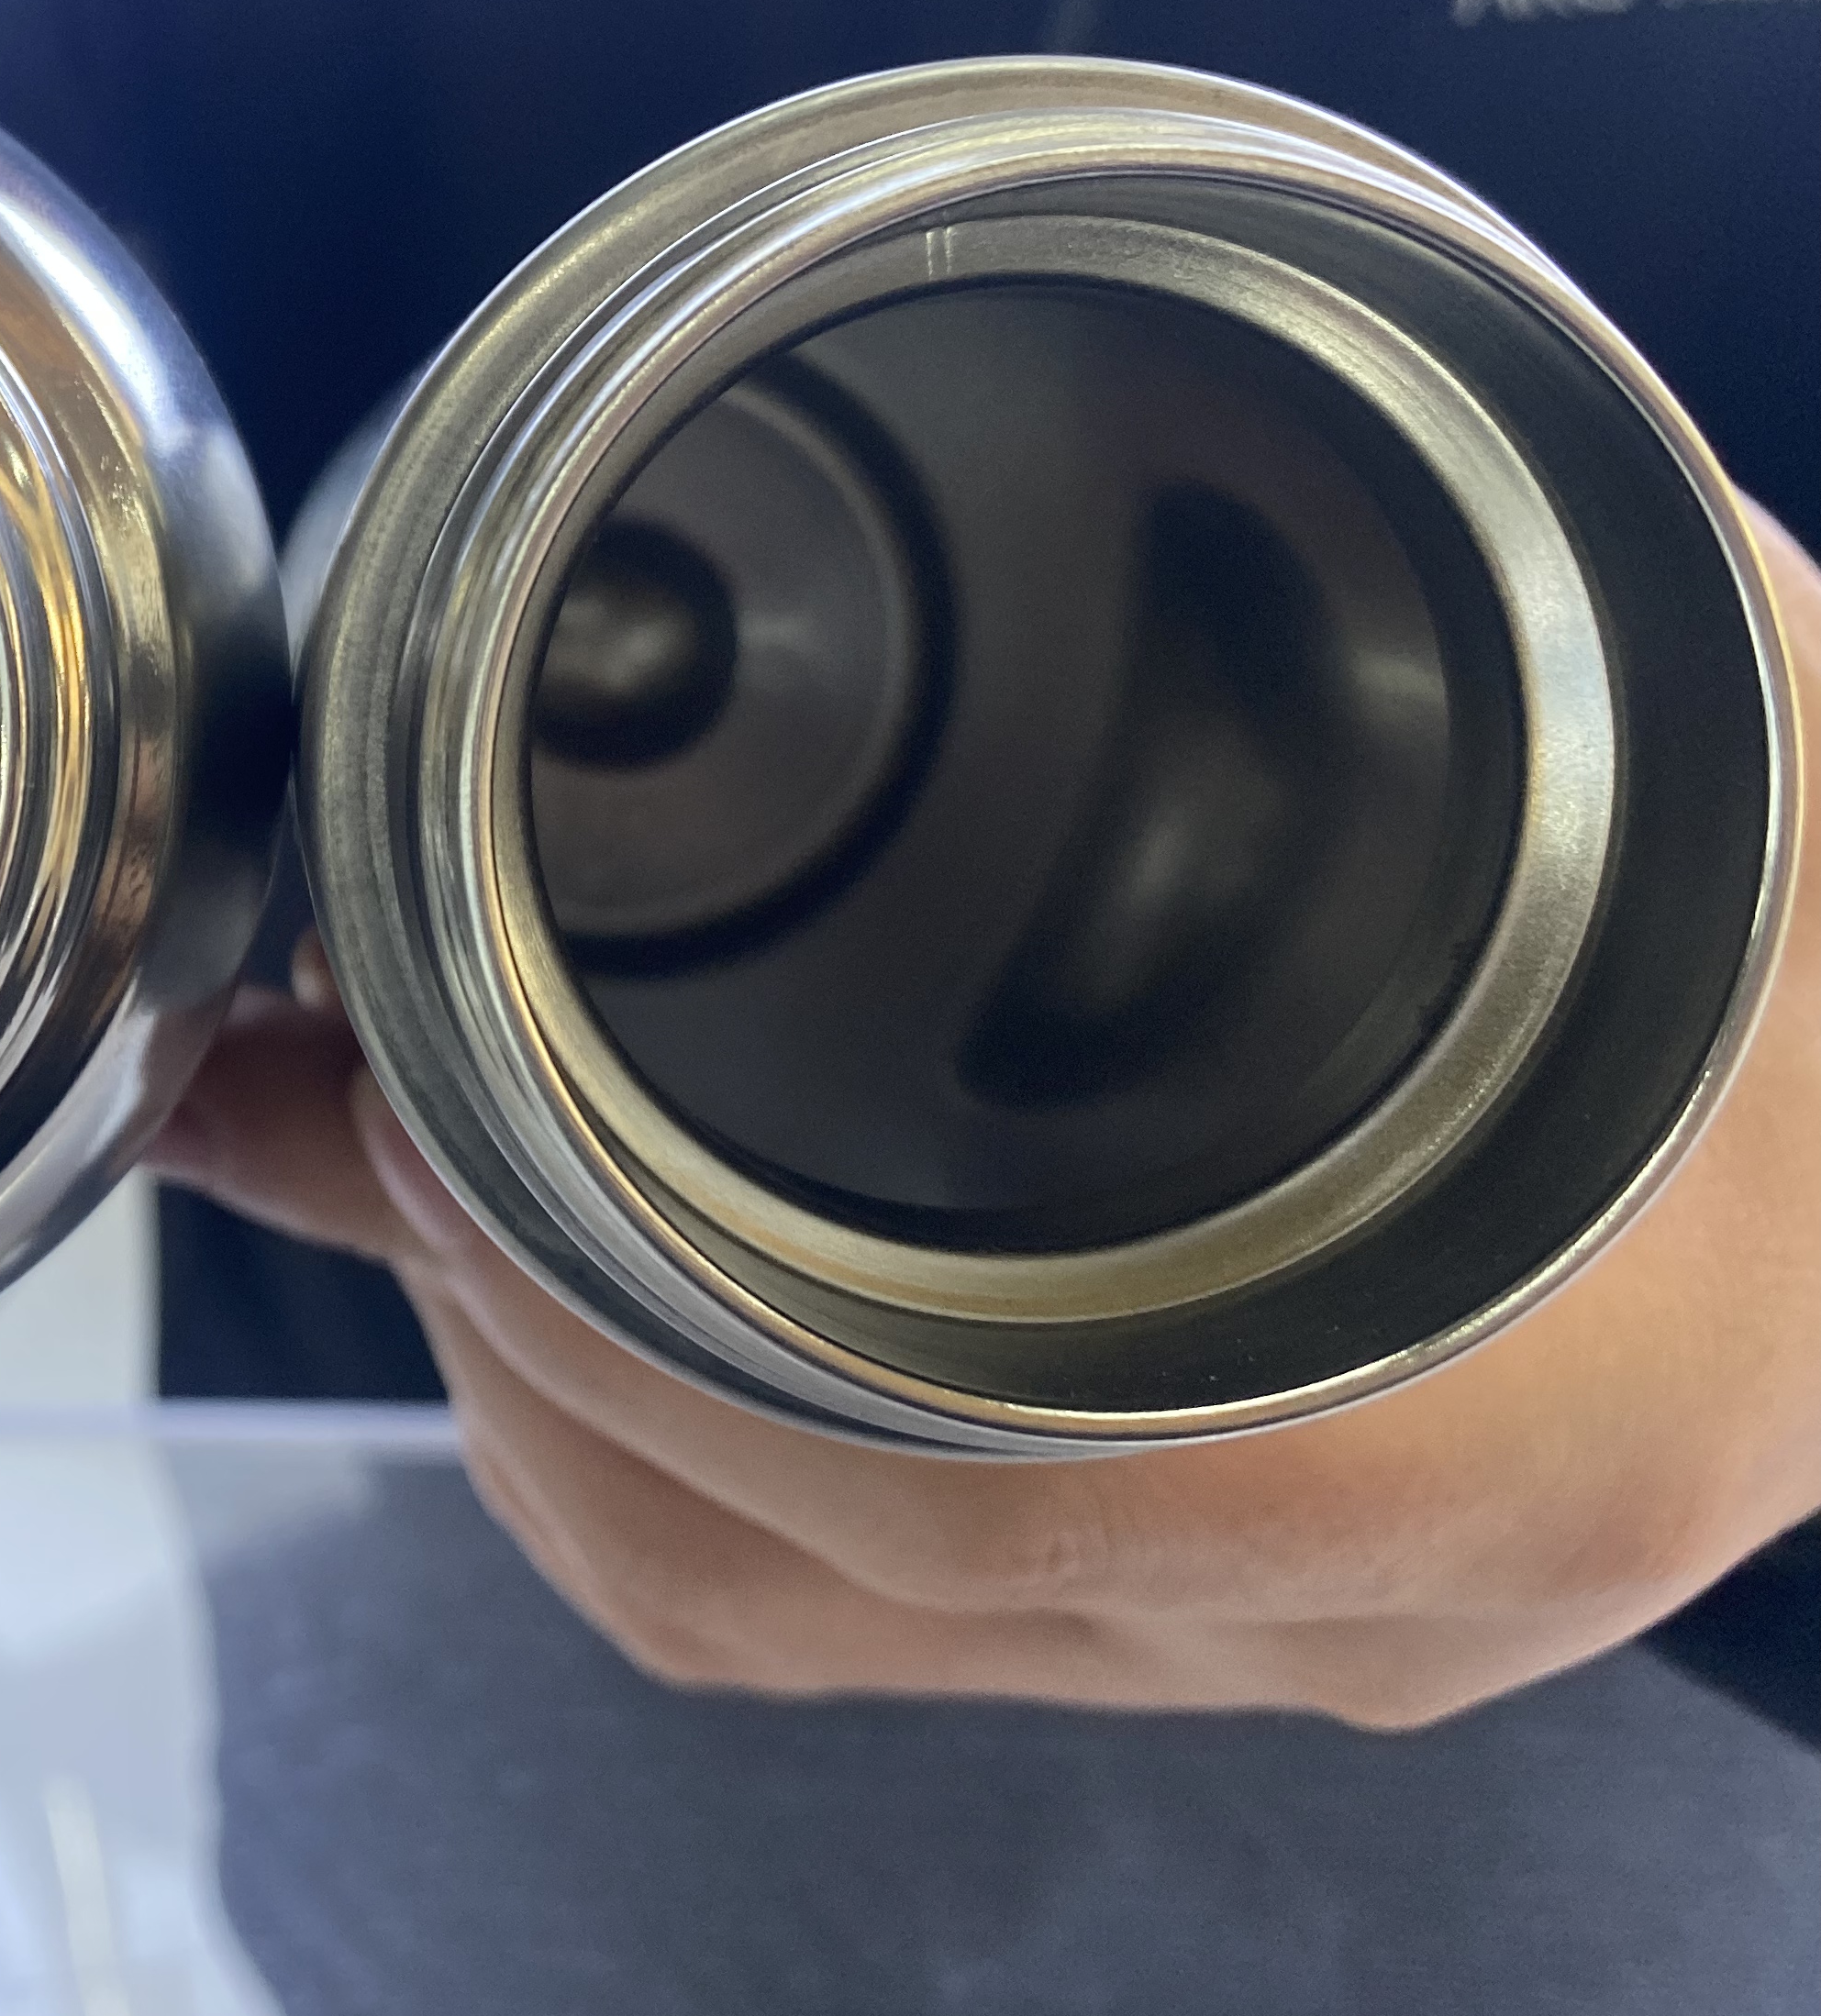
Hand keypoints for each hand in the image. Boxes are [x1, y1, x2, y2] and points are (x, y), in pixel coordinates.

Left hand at [153, 521, 1820, 1729]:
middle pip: (780, 1566)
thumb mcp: (1675, 673)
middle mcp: (1363, 1599)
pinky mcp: (1200, 1622)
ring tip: (388, 1160)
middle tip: (340, 1090)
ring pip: (766, 1613)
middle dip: (497, 1323)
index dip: (620, 1325)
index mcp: (1488, 1406)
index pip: (944, 1489)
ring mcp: (1273, 1644)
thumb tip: (1109, 372)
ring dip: (533, 1392)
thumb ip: (1392, 584)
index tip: (430, 1121)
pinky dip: (642, 1457)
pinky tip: (554, 1284)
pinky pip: (831, 1617)